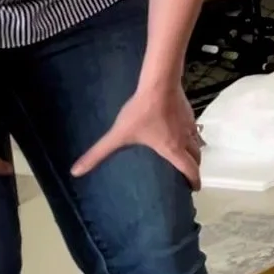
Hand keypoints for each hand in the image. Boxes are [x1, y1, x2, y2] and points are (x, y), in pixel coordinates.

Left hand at [72, 81, 201, 189]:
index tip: (194, 189)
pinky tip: (181, 131)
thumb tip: (76, 171)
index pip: (190, 169)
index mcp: (172, 149)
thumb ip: (99, 153)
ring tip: (186, 155)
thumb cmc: (142, 112)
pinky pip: (193, 129)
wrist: (159, 83)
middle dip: (194, 168)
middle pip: (196, 158)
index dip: (193, 181)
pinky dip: (191, 136)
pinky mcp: (188, 112)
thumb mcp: (119, 134)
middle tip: (188, 174)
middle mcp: (185, 139)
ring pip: (197, 143)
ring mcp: (189, 125)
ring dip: (194, 152)